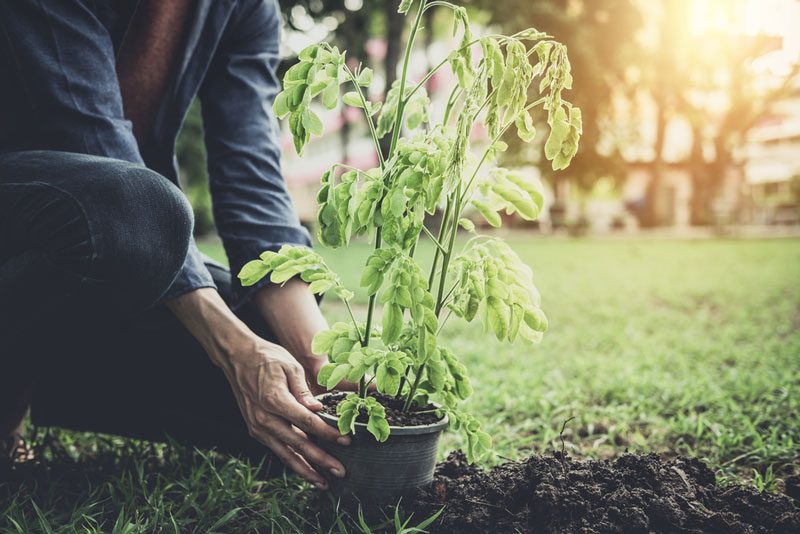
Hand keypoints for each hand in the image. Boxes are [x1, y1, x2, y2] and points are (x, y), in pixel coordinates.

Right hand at [165, 288, 349, 488]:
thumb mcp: (290, 366)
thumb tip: (319, 411)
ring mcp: (258, 426)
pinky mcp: (255, 429)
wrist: (237, 358)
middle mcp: (264, 418)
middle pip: (298, 444)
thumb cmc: (267, 358)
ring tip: (323, 483)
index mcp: (275, 400)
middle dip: (321, 460)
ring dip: (305, 470)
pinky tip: (306, 469)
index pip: (307, 423)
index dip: (328, 434)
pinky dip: (291, 461)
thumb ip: (304, 391)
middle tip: (341, 472)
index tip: (346, 441)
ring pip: (285, 454)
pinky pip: (277, 449)